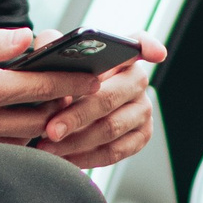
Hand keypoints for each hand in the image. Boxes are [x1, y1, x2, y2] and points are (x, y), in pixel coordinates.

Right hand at [0, 20, 117, 145]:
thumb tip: (29, 40)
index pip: (41, 88)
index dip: (73, 83)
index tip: (95, 77)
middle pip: (40, 120)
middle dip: (67, 107)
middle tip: (87, 95)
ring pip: (23, 141)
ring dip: (45, 127)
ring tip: (62, 110)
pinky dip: (18, 141)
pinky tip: (27, 128)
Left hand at [30, 41, 164, 171]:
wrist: (65, 112)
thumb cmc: (62, 81)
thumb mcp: (55, 59)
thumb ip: (51, 46)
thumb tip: (48, 46)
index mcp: (120, 56)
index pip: (139, 44)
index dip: (149, 46)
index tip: (155, 54)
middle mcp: (137, 81)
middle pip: (109, 97)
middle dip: (77, 116)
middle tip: (50, 129)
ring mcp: (143, 110)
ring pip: (110, 128)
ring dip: (75, 141)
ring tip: (47, 146)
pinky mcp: (140, 137)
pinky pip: (113, 152)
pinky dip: (86, 158)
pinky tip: (64, 159)